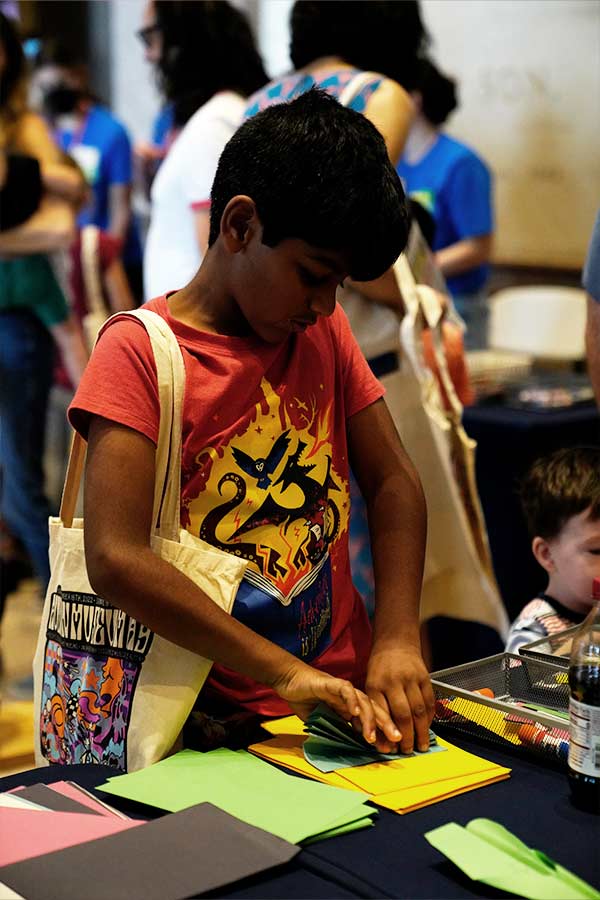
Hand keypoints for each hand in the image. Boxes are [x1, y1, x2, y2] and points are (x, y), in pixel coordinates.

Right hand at [271, 661, 401, 748]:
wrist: (289, 680)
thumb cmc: (305, 700)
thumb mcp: (323, 721)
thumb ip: (336, 730)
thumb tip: (349, 747)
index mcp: (350, 708)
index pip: (371, 721)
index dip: (381, 735)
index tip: (389, 749)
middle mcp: (351, 698)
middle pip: (374, 710)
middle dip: (386, 725)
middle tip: (396, 741)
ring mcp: (342, 690)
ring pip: (363, 702)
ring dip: (369, 719)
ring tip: (371, 737)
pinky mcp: (331, 683)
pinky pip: (345, 690)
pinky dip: (351, 700)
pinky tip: (355, 712)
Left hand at [366, 646, 434, 753]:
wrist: (396, 642)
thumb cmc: (380, 667)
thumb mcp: (370, 683)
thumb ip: (376, 707)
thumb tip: (382, 736)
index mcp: (375, 684)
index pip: (381, 714)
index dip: (386, 733)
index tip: (390, 749)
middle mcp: (393, 681)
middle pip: (402, 715)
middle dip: (406, 737)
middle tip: (407, 751)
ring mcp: (411, 679)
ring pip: (418, 710)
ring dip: (421, 731)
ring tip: (421, 745)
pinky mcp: (425, 677)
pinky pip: (429, 701)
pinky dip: (429, 718)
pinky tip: (427, 727)